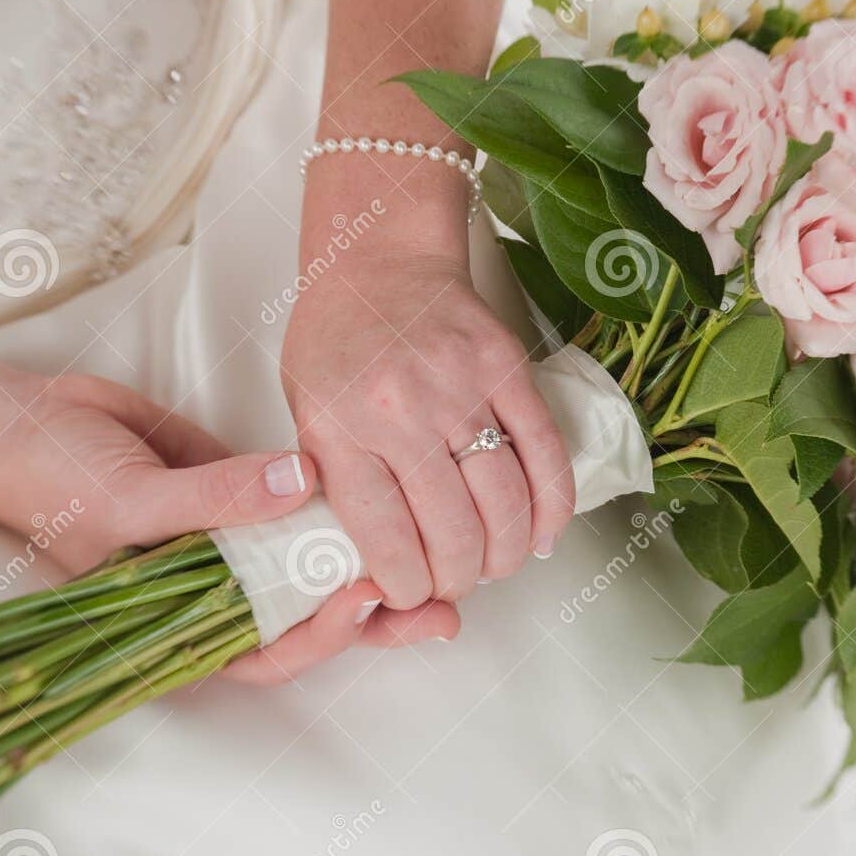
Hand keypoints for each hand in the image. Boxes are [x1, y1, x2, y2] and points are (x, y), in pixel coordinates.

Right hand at [0, 372, 456, 682]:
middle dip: (375, 617)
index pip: (264, 650)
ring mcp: (234, 543)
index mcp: (179, 620)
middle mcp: (215, 591)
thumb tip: (302, 484)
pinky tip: (393, 496)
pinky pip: (303, 506)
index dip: (318, 637)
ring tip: (443, 561)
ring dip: (373, 562)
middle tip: (442, 606)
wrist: (22, 419)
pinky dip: (345, 505)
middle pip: (306, 618)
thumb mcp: (128, 495)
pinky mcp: (243, 494)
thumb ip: (216, 498)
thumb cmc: (52, 479)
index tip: (365, 599)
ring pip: (314, 566)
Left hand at [281, 195, 575, 610]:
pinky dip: (551, 506)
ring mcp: (459, 388)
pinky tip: (541, 533)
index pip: (385, 539)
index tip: (410, 595)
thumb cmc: (335, 342)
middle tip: (455, 583)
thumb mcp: (303, 415)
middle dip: (458, 579)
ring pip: (504, 502)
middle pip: (452, 532)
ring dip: (505, 553)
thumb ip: (336, 483)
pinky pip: (545, 453)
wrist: (378, 260)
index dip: (406, 586)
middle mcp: (400, 412)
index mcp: (339, 429)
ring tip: (495, 563)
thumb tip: (380, 564)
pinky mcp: (506, 368)